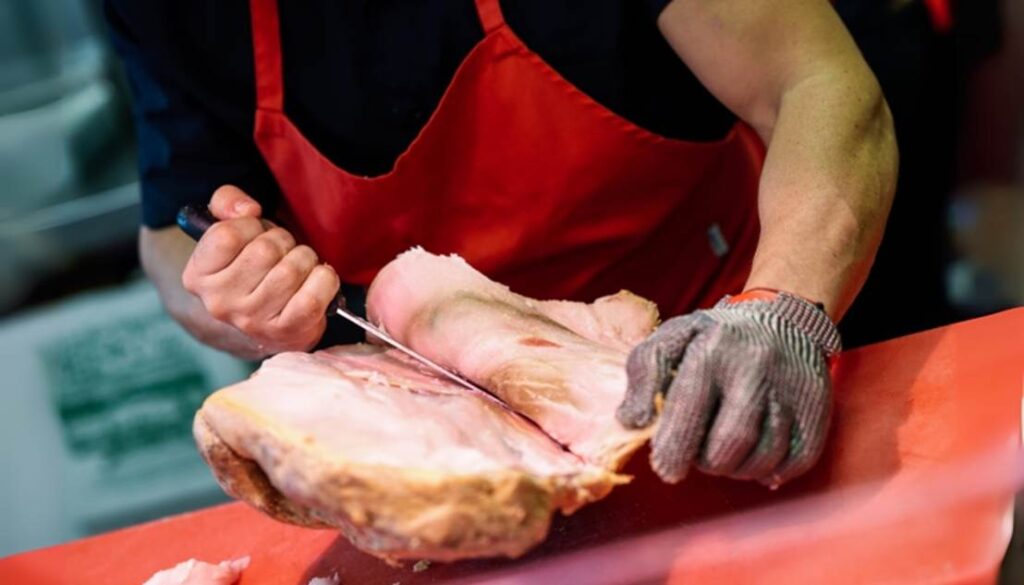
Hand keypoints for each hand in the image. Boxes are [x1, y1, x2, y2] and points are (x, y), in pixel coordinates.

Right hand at [181, 185, 338, 353]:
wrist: (268, 321)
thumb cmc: (253, 266)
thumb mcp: (231, 227)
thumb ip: (227, 202)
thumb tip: (248, 210)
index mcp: (198, 276)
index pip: (227, 235)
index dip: (251, 226)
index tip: (256, 235)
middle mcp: (219, 302)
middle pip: (266, 250)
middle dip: (284, 241)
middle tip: (283, 252)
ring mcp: (252, 321)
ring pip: (292, 270)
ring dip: (305, 259)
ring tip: (298, 267)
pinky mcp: (286, 332)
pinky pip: (313, 297)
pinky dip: (324, 280)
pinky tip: (316, 281)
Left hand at [616, 291, 840, 486]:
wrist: (784, 317)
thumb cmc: (716, 336)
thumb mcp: (672, 337)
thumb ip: (644, 373)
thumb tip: (630, 421)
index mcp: (710, 351)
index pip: (688, 412)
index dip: (673, 450)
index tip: (666, 468)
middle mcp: (754, 369)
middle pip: (728, 445)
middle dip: (707, 463)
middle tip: (699, 457)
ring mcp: (789, 389)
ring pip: (762, 459)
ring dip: (737, 469)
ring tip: (725, 453)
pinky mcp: (816, 408)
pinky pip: (796, 462)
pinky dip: (772, 471)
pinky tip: (756, 459)